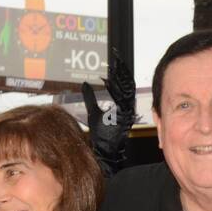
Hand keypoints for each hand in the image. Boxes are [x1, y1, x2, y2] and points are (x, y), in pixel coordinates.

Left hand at [81, 48, 136, 168]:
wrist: (105, 151)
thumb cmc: (101, 136)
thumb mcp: (93, 111)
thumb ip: (90, 97)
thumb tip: (84, 84)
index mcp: (121, 105)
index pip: (122, 84)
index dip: (119, 72)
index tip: (115, 61)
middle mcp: (126, 107)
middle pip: (127, 84)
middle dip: (122, 71)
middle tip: (117, 58)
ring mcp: (127, 111)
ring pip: (127, 90)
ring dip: (121, 77)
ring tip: (116, 66)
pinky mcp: (125, 116)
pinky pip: (123, 100)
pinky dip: (117, 90)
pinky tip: (111, 82)